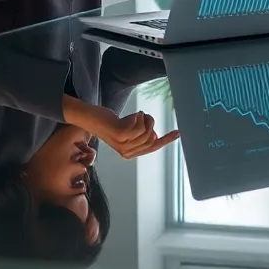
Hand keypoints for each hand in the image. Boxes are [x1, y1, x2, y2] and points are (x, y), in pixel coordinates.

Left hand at [63, 98, 178, 158]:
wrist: (90, 118)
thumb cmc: (109, 122)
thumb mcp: (128, 130)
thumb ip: (141, 135)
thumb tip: (155, 136)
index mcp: (130, 153)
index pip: (153, 146)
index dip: (166, 139)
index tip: (178, 132)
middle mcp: (127, 152)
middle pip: (152, 136)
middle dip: (149, 123)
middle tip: (139, 116)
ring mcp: (123, 144)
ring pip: (147, 130)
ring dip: (143, 118)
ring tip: (133, 116)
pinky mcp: (120, 135)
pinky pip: (140, 124)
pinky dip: (137, 116)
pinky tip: (130, 115)